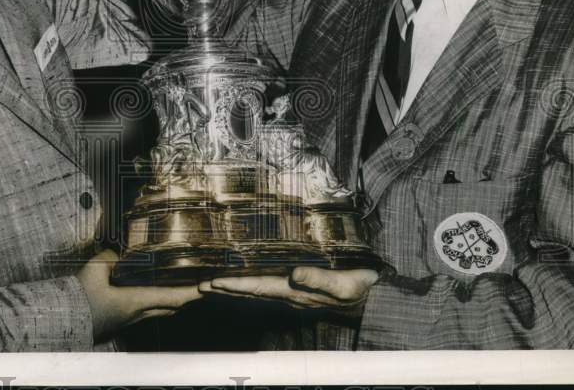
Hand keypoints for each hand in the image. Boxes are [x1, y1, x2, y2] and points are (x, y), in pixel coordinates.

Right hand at [76, 249, 201, 340]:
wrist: (64, 321)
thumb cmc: (80, 298)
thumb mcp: (96, 269)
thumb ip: (111, 255)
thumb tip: (119, 249)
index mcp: (137, 301)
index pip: (174, 297)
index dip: (193, 292)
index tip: (208, 285)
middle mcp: (139, 314)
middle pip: (173, 306)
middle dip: (190, 296)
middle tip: (203, 284)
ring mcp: (132, 321)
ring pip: (162, 311)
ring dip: (176, 300)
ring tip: (184, 287)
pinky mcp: (124, 322)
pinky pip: (150, 313)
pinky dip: (160, 303)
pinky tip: (155, 295)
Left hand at [199, 266, 378, 315]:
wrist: (374, 298)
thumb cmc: (360, 287)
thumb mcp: (343, 282)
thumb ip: (318, 278)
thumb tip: (293, 273)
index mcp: (296, 291)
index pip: (258, 287)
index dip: (234, 284)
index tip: (213, 282)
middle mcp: (291, 295)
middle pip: (251, 292)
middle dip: (225, 289)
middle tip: (199, 285)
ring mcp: (293, 295)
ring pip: (256, 293)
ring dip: (234, 289)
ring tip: (212, 286)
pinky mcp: (298, 291)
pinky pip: (268, 289)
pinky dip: (250, 286)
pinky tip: (243, 284)